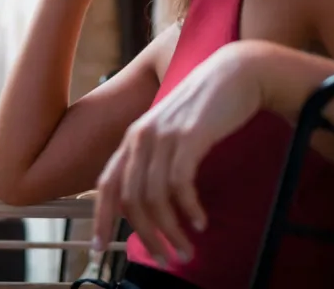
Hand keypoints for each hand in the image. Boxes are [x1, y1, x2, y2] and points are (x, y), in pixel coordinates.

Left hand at [92, 42, 265, 264]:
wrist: (236, 73)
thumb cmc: (207, 105)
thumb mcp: (172, 129)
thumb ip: (156, 156)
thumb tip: (149, 200)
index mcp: (134, 136)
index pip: (106, 183)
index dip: (99, 218)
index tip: (98, 249)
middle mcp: (142, 135)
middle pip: (131, 199)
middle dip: (147, 236)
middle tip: (165, 259)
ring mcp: (165, 134)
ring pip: (155, 198)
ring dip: (171, 231)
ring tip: (188, 249)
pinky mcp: (190, 136)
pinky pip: (180, 185)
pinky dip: (189, 210)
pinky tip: (200, 222)